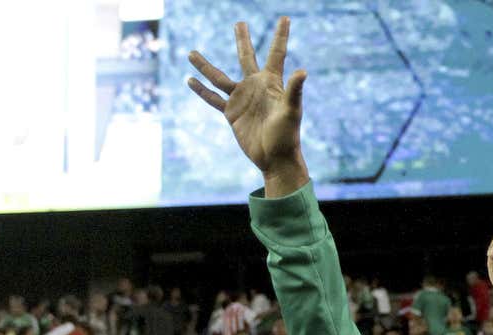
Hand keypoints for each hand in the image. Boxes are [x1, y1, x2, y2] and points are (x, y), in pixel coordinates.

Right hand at [187, 17, 307, 189]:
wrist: (275, 158)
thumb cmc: (287, 135)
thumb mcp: (292, 111)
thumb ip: (295, 91)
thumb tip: (303, 71)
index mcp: (272, 82)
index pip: (276, 53)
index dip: (281, 35)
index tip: (285, 18)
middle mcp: (256, 87)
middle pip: (246, 57)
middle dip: (243, 40)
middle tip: (240, 23)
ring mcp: (242, 99)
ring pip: (219, 77)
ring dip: (205, 65)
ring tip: (191, 52)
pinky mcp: (231, 113)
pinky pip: (212, 98)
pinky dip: (200, 90)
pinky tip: (189, 80)